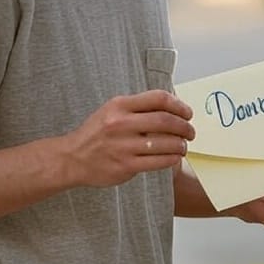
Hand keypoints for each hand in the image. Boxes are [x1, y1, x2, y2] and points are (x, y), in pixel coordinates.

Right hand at [61, 91, 194, 187]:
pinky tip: (174, 157)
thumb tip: (173, 105)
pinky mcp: (125, 165)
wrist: (72, 158)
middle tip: (191, 132)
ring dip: (181, 145)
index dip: (179, 105)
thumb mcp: (112, 110)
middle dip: (185, 127)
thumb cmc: (97, 133)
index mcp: (120, 105)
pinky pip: (158, 161)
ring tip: (183, 146)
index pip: (158, 98)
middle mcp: (121, 123)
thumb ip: (138, 106)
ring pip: (165, 143)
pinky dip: (171, 158)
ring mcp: (123, 146)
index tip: (187, 113)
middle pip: (166, 121)